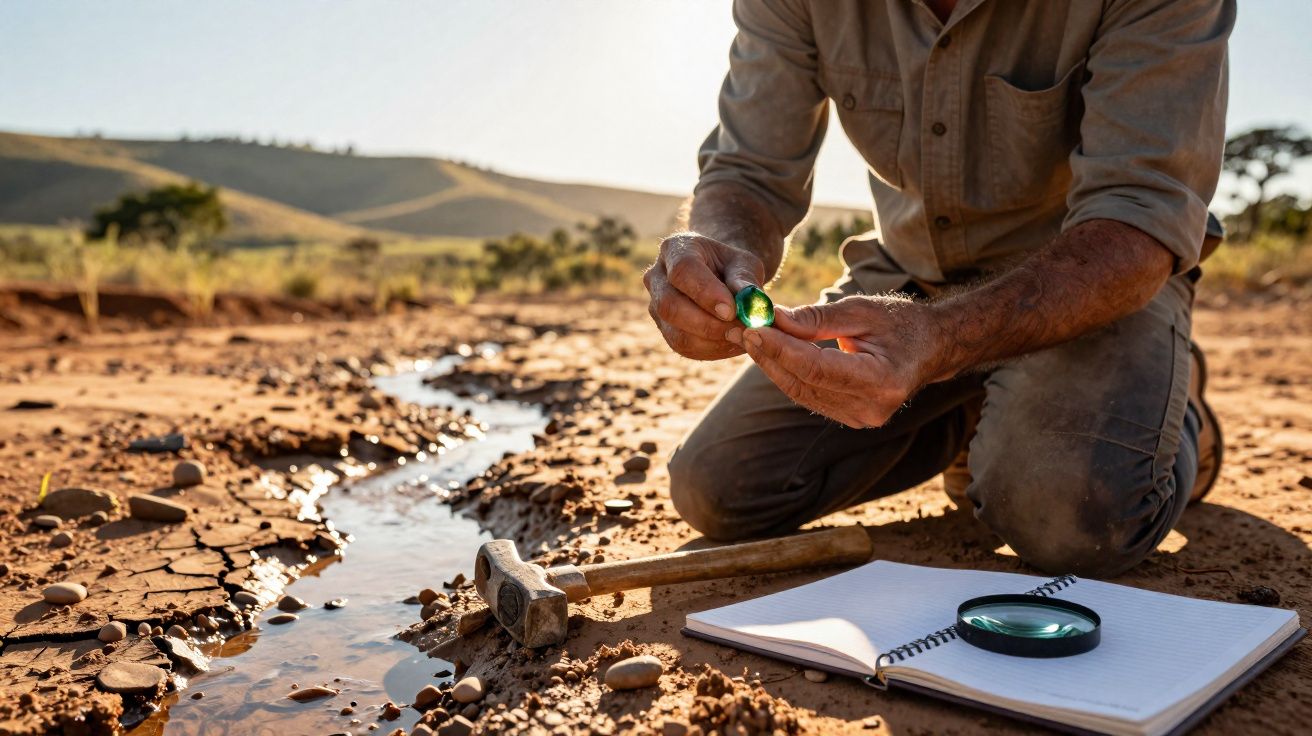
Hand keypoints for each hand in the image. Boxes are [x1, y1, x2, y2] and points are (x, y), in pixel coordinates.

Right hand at [644, 232, 765, 359]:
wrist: (722, 278)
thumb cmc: (733, 268)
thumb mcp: (745, 265)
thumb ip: (746, 280)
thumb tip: (749, 303)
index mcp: (675, 249)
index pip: (682, 271)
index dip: (706, 293)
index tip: (732, 310)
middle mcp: (656, 277)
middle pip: (670, 305)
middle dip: (707, 324)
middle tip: (740, 330)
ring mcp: (656, 306)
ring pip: (676, 333)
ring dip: (713, 341)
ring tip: (743, 337)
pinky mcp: (665, 330)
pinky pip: (685, 347)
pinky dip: (713, 350)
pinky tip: (734, 342)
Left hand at [740, 295, 947, 428]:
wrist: (931, 348)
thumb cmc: (901, 323)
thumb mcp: (862, 311)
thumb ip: (818, 319)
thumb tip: (773, 318)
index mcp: (882, 380)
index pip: (816, 368)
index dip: (780, 349)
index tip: (752, 328)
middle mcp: (871, 407)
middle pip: (804, 383)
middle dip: (768, 355)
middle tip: (740, 329)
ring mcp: (862, 418)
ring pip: (801, 391)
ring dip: (771, 364)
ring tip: (748, 337)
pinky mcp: (852, 418)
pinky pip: (809, 396)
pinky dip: (787, 373)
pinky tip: (769, 352)